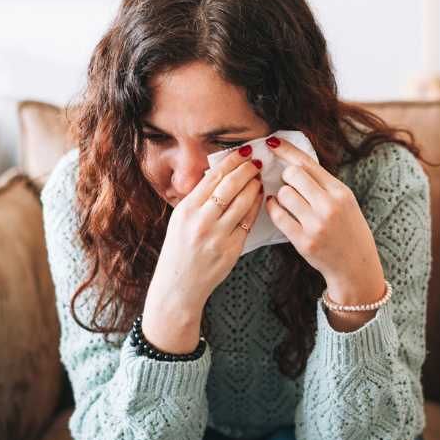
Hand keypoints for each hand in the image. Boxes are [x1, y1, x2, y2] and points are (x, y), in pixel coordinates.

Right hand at [143, 147, 263, 352]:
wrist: (179, 285)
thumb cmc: (180, 250)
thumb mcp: (180, 220)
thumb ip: (198, 200)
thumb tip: (218, 174)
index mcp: (186, 210)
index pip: (212, 178)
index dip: (231, 163)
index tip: (243, 154)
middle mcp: (201, 221)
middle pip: (230, 187)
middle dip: (246, 171)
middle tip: (256, 163)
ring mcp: (217, 236)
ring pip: (243, 203)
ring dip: (254, 187)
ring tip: (259, 178)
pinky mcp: (231, 249)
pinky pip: (248, 222)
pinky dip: (256, 207)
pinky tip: (260, 198)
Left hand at [263, 136, 384, 305]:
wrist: (355, 266)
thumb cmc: (349, 230)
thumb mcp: (345, 202)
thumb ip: (324, 184)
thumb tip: (294, 163)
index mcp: (341, 192)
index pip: (308, 163)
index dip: (287, 150)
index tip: (272, 142)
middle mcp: (330, 205)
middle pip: (293, 174)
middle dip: (286, 177)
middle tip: (290, 185)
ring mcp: (316, 224)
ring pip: (283, 194)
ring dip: (281, 195)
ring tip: (289, 202)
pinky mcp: (304, 241)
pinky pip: (278, 216)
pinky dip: (274, 209)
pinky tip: (278, 209)